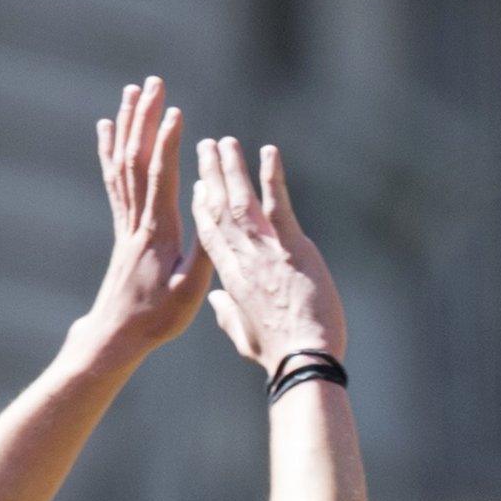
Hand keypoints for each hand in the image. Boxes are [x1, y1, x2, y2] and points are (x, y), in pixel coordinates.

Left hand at [85, 77, 215, 354]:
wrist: (118, 333)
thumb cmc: (158, 318)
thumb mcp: (190, 294)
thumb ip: (204, 256)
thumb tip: (215, 219)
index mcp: (158, 234)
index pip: (161, 180)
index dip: (167, 145)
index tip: (175, 112)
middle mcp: (137, 220)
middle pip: (137, 159)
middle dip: (145, 118)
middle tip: (153, 83)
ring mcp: (126, 221)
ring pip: (123, 163)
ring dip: (128, 124)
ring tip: (133, 91)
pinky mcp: (122, 226)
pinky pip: (113, 179)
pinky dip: (110, 149)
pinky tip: (108, 127)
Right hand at [191, 137, 346, 371]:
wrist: (303, 358)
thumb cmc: (277, 353)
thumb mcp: (244, 335)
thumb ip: (227, 313)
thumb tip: (217, 301)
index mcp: (230, 279)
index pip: (209, 234)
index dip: (201, 207)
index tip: (197, 186)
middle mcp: (242, 259)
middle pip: (219, 209)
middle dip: (210, 176)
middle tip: (204, 148)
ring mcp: (266, 251)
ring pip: (242, 200)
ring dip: (232, 168)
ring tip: (225, 142)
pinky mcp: (293, 247)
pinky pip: (279, 203)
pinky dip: (272, 176)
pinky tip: (268, 151)